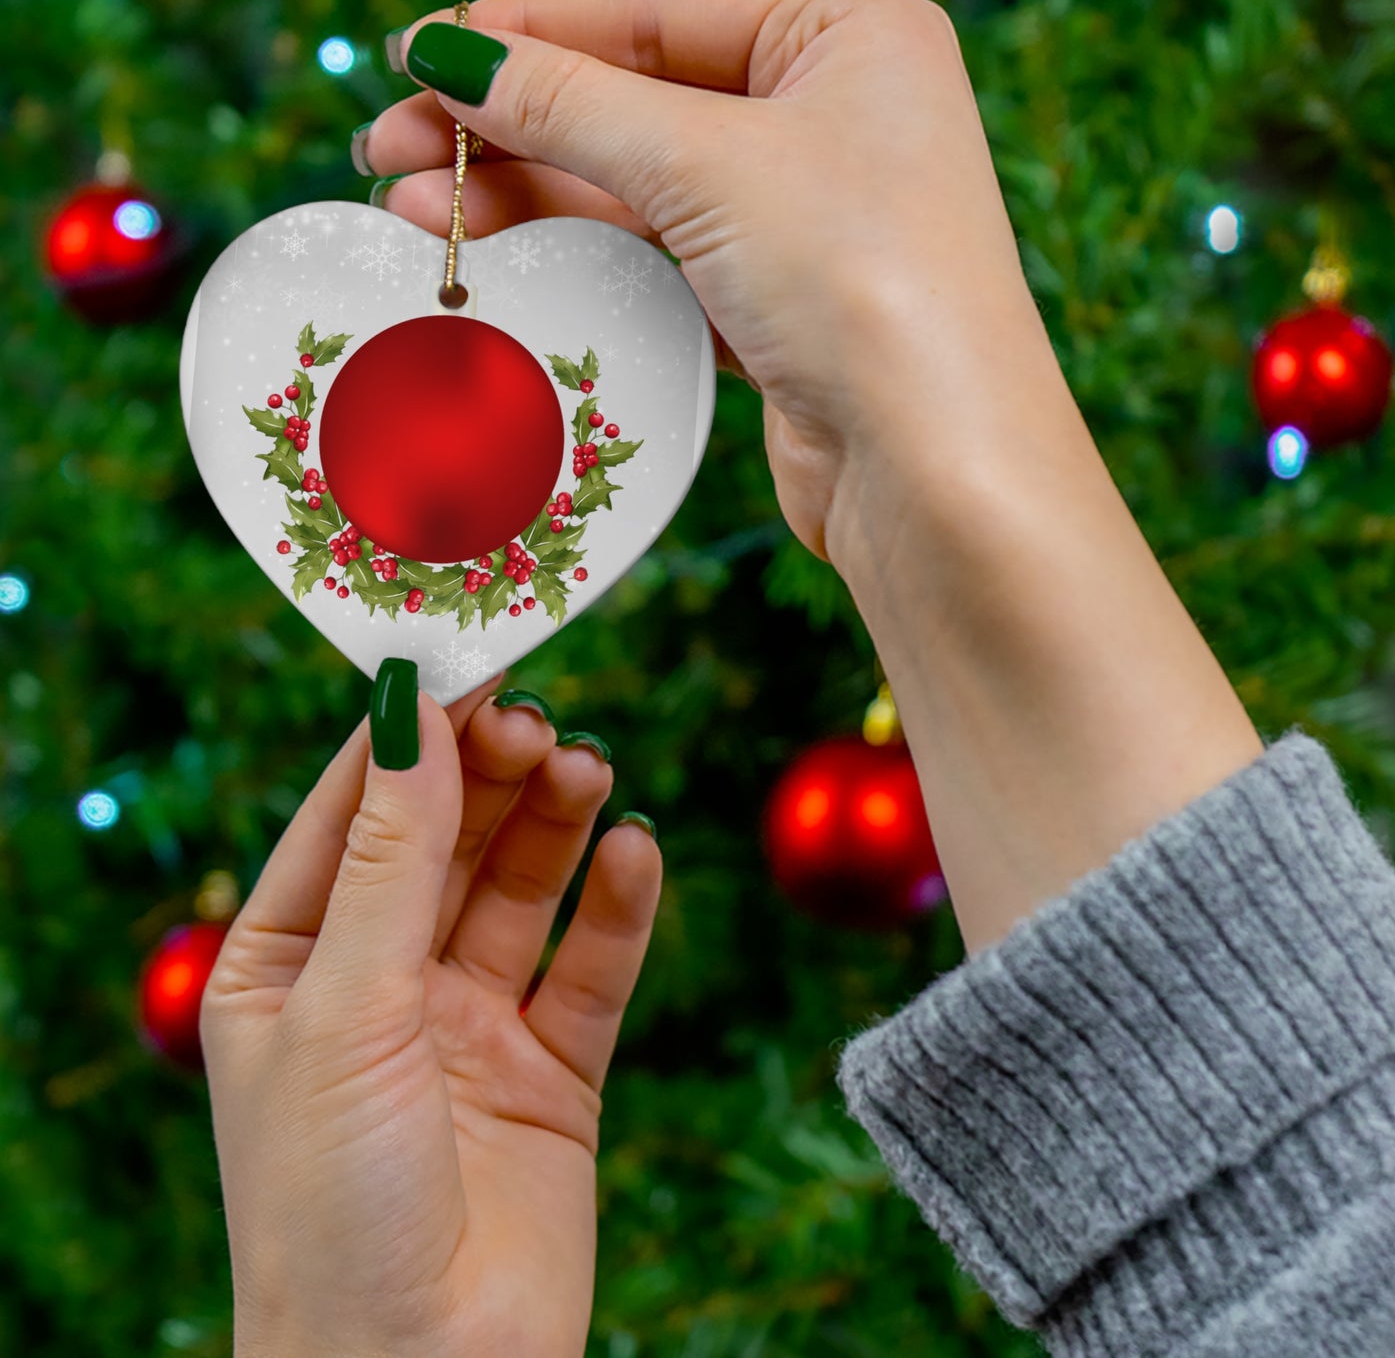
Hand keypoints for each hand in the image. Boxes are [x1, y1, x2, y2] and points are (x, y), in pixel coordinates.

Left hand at [202, 674, 661, 1357]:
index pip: (351, 816)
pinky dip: (617, 907)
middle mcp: (380, 986)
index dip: (407, 737)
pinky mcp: (553, 1073)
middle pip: (446, 841)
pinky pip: (591, 968)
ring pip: (521, 891)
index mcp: (289, 966)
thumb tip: (410, 710)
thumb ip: (391, 858)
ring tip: (589, 770)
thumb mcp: (346, 1007)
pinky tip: (635, 851)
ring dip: (556, 824)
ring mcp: (469, 1027)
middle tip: (540, 720)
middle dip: (491, 775)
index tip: (466, 659)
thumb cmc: (331, 1205)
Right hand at [360, 0, 1041, 566]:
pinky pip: (661, 255)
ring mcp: (808, 214)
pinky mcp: (781, 303)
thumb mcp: (707, 164)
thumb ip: (571, 104)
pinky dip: (582, 253)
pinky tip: (502, 254)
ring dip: (529, 192)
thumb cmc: (861, 284)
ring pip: (640, 182)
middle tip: (389, 148)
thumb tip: (452, 55)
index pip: (655, 11)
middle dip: (509, 122)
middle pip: (636, 97)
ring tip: (414, 210)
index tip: (418, 53)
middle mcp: (834, 114)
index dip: (527, 31)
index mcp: (848, 35)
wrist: (935, 472)